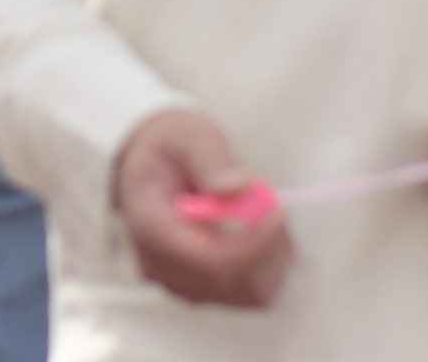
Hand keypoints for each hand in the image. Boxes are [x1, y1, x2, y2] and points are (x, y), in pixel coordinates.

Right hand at [114, 108, 292, 308]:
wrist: (154, 169)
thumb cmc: (171, 149)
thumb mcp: (185, 135)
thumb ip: (208, 157)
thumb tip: (236, 188)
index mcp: (149, 225)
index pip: (204, 258)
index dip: (249, 244)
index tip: (278, 211)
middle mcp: (162, 266)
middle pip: (232, 282)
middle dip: (266, 245)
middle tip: (273, 202)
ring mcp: (184, 284)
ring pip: (250, 292)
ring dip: (272, 254)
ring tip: (263, 210)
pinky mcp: (207, 290)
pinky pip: (254, 293)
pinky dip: (270, 264)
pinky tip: (262, 230)